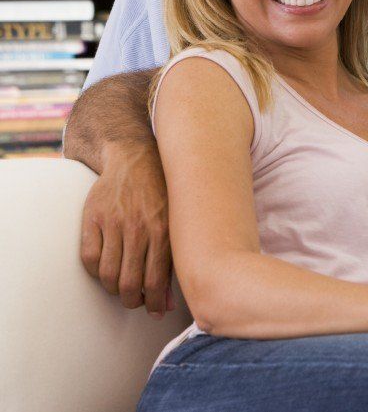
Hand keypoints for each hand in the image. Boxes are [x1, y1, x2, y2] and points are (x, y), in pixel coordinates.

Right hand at [79, 144, 173, 316]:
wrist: (135, 159)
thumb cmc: (162, 194)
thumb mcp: (175, 222)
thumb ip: (172, 260)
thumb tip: (167, 302)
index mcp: (163, 231)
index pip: (155, 280)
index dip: (154, 303)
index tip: (154, 311)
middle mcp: (138, 228)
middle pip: (128, 282)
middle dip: (132, 300)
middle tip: (136, 302)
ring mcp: (114, 222)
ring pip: (107, 274)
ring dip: (113, 289)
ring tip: (121, 288)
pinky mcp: (93, 217)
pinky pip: (89, 257)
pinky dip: (95, 272)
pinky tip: (105, 270)